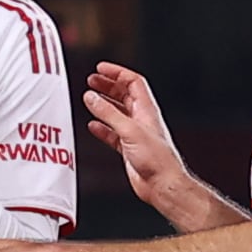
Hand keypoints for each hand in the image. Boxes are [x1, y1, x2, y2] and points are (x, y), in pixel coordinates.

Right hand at [83, 62, 185, 194]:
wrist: (161, 184)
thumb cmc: (157, 159)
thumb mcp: (129, 130)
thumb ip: (108, 113)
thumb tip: (92, 97)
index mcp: (146, 110)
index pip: (133, 82)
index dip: (117, 72)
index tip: (101, 68)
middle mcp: (141, 119)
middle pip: (124, 94)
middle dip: (108, 85)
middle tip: (92, 80)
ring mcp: (134, 133)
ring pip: (116, 113)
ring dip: (103, 104)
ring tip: (89, 98)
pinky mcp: (128, 148)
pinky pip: (112, 133)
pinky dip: (102, 128)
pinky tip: (93, 125)